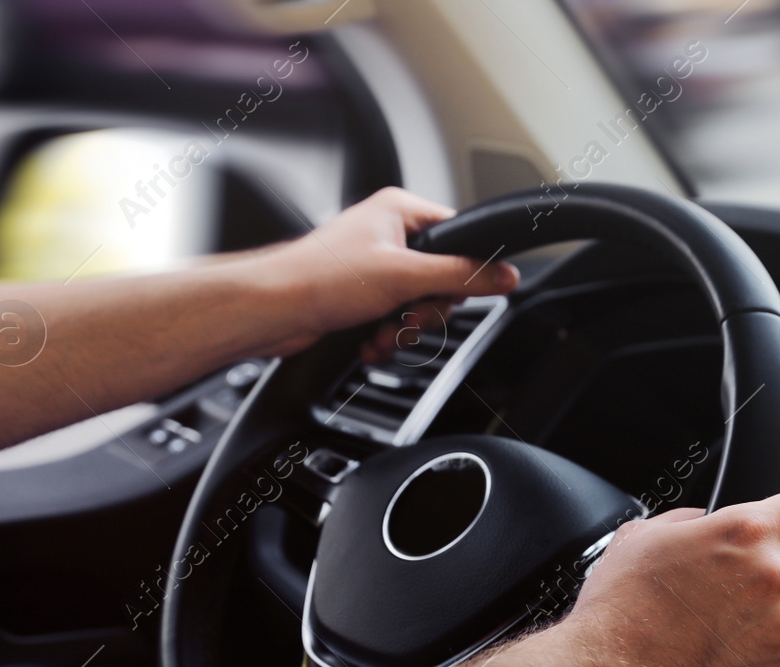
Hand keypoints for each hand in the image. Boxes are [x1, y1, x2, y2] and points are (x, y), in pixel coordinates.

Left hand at [264, 187, 518, 342]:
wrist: (273, 311)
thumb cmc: (319, 278)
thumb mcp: (405, 276)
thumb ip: (462, 276)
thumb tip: (506, 275)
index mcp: (400, 211)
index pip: (458, 237)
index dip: (462, 272)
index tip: (456, 293)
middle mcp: (388, 236)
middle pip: (442, 279)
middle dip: (427, 310)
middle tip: (409, 314)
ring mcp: (375, 269)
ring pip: (419, 306)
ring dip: (405, 329)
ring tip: (382, 331)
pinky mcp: (362, 299)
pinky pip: (395, 321)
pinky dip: (387, 338)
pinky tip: (369, 341)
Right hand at [560, 493, 779, 666]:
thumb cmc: (618, 609)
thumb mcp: (641, 536)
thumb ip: (690, 520)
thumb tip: (705, 522)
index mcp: (746, 533)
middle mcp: (772, 578)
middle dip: (770, 580)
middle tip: (724, 597)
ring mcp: (779, 630)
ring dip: (759, 623)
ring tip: (707, 634)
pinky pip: (776, 660)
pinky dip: (751, 661)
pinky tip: (710, 659)